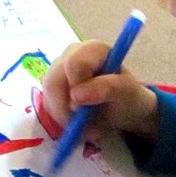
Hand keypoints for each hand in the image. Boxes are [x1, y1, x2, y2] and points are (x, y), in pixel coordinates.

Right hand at [42, 41, 158, 141]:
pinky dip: (61, 119)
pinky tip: (78, 124)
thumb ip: (106, 88)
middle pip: (54, 80)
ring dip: (65, 117)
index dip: (76, 87)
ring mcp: (59, 69)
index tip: (87, 106)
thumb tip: (75, 95)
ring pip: (48, 94)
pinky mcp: (52, 86)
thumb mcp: (126, 93)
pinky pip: (47, 104)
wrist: (123, 109)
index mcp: (93, 49)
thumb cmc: (128, 97)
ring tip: (87, 127)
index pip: (74, 63)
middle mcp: (72, 54)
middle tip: (83, 127)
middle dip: (66, 108)